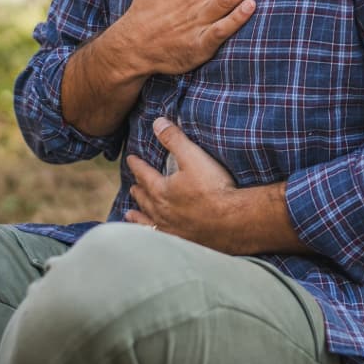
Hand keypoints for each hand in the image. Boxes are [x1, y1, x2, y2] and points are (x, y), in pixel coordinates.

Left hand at [124, 118, 241, 250]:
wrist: (233, 221)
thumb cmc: (214, 188)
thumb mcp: (193, 157)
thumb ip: (174, 139)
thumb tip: (157, 123)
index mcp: (161, 190)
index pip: (144, 174)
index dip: (137, 165)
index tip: (131, 159)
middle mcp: (161, 211)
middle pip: (145, 198)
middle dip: (138, 190)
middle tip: (132, 186)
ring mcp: (171, 229)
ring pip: (148, 220)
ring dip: (138, 215)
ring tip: (130, 214)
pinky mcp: (183, 241)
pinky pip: (160, 237)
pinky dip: (151, 234)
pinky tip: (153, 236)